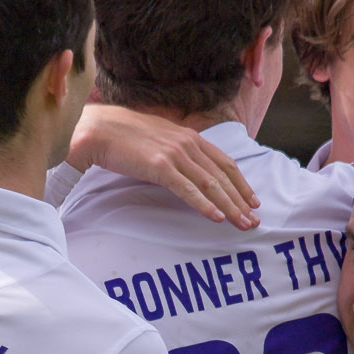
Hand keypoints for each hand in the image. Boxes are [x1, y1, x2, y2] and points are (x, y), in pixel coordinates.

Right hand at [69, 105, 259, 227]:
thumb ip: (177, 152)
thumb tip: (186, 169)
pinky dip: (204, 205)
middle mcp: (188, 144)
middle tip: (254, 221)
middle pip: (223, 176)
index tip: (253, 201)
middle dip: (241, 200)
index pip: (225, 162)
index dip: (242, 183)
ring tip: (242, 224)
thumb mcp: (160, 140)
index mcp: (190, 137)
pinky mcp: (160, 167)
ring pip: (211, 185)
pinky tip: (216, 218)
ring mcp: (175, 155)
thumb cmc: (124, 136)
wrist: (98, 129)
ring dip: (229, 206)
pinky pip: (188, 190)